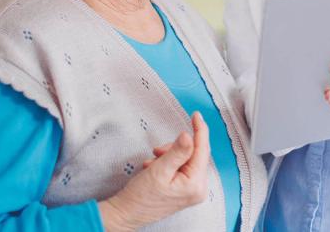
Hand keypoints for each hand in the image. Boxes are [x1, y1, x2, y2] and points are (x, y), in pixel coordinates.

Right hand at [98, 112, 210, 231]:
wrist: (127, 213)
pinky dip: (167, 163)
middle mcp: (198, 189)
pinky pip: (180, 167)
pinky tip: (154, 168)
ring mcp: (191, 190)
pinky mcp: (184, 190)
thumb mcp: (159, 170)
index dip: (199, 130)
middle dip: (175, 148)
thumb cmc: (140, 196)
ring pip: (185, 159)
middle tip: (158, 151)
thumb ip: (177, 152)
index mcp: (196, 184)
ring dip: (168, 155)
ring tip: (152, 163)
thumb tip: (189, 135)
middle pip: (193, 154)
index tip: (196, 115)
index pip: (202, 150)